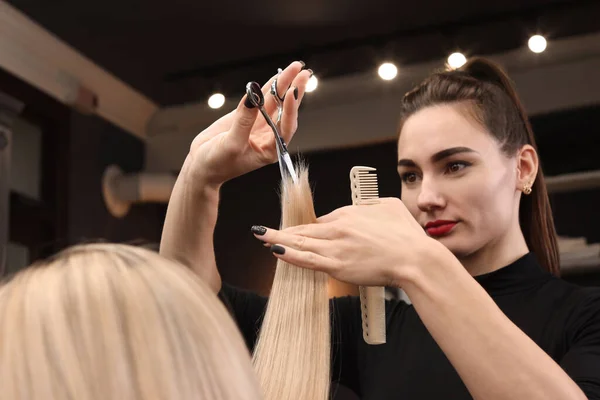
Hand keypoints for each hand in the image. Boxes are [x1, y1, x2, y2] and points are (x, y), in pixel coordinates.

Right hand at [185, 61, 309, 185]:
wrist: (201, 167)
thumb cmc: (217, 163)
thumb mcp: (231, 144)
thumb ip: (243, 122)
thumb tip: (254, 98)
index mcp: (270, 149)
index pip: (286, 126)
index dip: (291, 109)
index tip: (292, 92)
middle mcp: (268, 136)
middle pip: (285, 110)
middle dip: (294, 90)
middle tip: (303, 72)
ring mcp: (258, 125)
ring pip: (274, 101)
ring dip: (284, 84)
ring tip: (295, 66)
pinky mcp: (246, 116)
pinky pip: (259, 99)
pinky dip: (267, 87)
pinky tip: (278, 75)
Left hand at [253, 198, 441, 286]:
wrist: (415, 259)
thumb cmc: (406, 236)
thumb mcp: (388, 207)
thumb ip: (369, 206)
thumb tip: (363, 210)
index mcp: (348, 214)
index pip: (321, 220)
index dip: (308, 227)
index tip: (298, 231)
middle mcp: (337, 228)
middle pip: (304, 229)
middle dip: (282, 230)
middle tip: (262, 230)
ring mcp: (335, 248)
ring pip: (300, 242)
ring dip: (277, 239)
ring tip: (261, 237)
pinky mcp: (337, 266)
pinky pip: (307, 260)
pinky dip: (289, 255)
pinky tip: (276, 251)